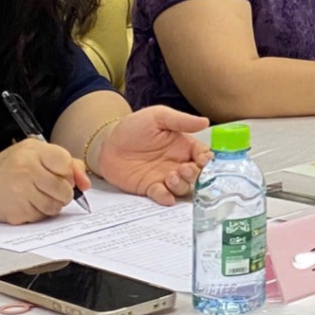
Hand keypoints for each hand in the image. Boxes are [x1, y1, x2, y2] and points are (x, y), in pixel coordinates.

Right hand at [0, 138, 87, 224]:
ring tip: (40, 194)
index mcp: (33, 153)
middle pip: (64, 190)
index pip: (67, 166)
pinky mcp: (16, 213)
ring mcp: (19, 195)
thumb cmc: (11, 166)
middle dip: (64, 191)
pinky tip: (28, 202)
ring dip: (53, 203)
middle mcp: (25, 172)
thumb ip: (67, 162)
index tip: (59, 172)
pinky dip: (40, 212)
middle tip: (53, 187)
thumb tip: (85, 183)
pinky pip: (41, 217)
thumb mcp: (37, 152)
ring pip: (55, 206)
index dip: (68, 172)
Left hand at [94, 107, 211, 205]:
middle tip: (184, 169)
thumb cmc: (134, 126)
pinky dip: (166, 198)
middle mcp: (178, 163)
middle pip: (197, 175)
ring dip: (181, 185)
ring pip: (183, 188)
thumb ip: (182, 121)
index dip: (207, 161)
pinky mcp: (149, 188)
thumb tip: (206, 121)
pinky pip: (162, 196)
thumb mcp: (159, 117)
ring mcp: (164, 177)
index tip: (203, 161)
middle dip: (195, 175)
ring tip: (171, 177)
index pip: (203, 156)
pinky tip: (165, 195)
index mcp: (184, 146)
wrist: (107, 143)